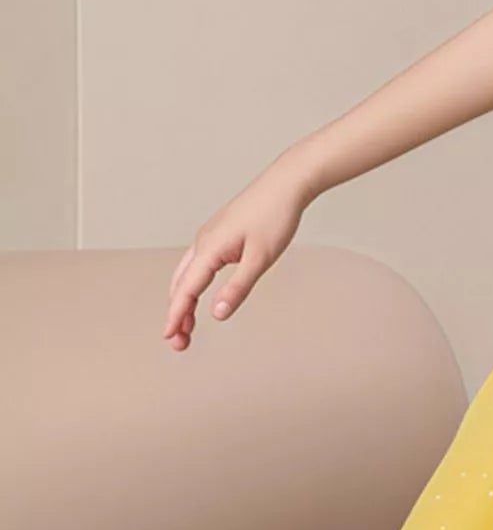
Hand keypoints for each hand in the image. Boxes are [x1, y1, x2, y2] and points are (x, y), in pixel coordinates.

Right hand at [162, 156, 310, 351]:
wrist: (285, 185)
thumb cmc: (275, 218)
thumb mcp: (260, 259)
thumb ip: (238, 288)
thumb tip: (217, 314)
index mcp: (210, 249)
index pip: (187, 289)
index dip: (177, 316)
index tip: (169, 338)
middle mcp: (203, 242)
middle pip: (180, 284)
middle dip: (176, 314)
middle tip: (179, 344)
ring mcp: (208, 238)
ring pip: (185, 275)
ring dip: (183, 301)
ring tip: (187, 328)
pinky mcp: (218, 236)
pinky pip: (195, 265)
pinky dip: (191, 286)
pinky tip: (198, 297)